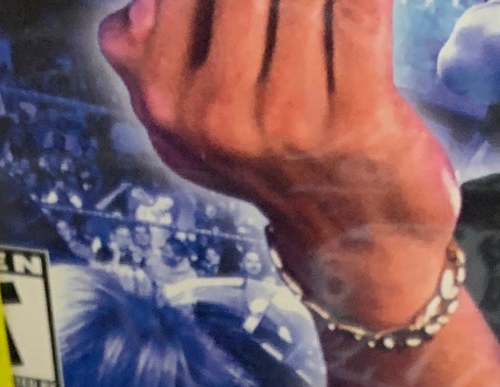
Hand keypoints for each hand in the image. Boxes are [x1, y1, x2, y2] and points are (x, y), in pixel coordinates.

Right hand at [98, 0, 460, 329]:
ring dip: (322, 1)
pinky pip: (360, 11)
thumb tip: (136, 11)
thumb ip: (143, 59)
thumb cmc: (278, 164)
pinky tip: (363, 5)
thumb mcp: (187, 128)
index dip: (215, 2)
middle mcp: (218, 114)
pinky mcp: (358, 118)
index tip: (252, 22)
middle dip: (275, 3)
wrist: (357, 249)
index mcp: (165, 101)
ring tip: (327, 20)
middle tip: (293, 20)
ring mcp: (287, 119)